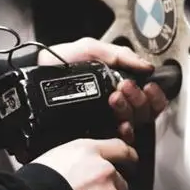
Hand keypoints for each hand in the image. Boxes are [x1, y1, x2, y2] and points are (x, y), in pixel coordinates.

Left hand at [38, 37, 169, 142]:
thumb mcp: (91, 49)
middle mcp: (116, 105)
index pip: (148, 96)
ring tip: (114, 98)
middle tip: (124, 87)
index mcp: (119, 85)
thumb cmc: (60, 62)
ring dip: (129, 110)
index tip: (147, 84)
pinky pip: (119, 139)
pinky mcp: (95, 133)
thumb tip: (147, 66)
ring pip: (135, 124)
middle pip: (145, 111)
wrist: (35, 76)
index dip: (153, 93)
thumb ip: (119, 54)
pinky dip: (124, 132)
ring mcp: (106, 121)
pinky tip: (119, 124)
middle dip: (139, 98)